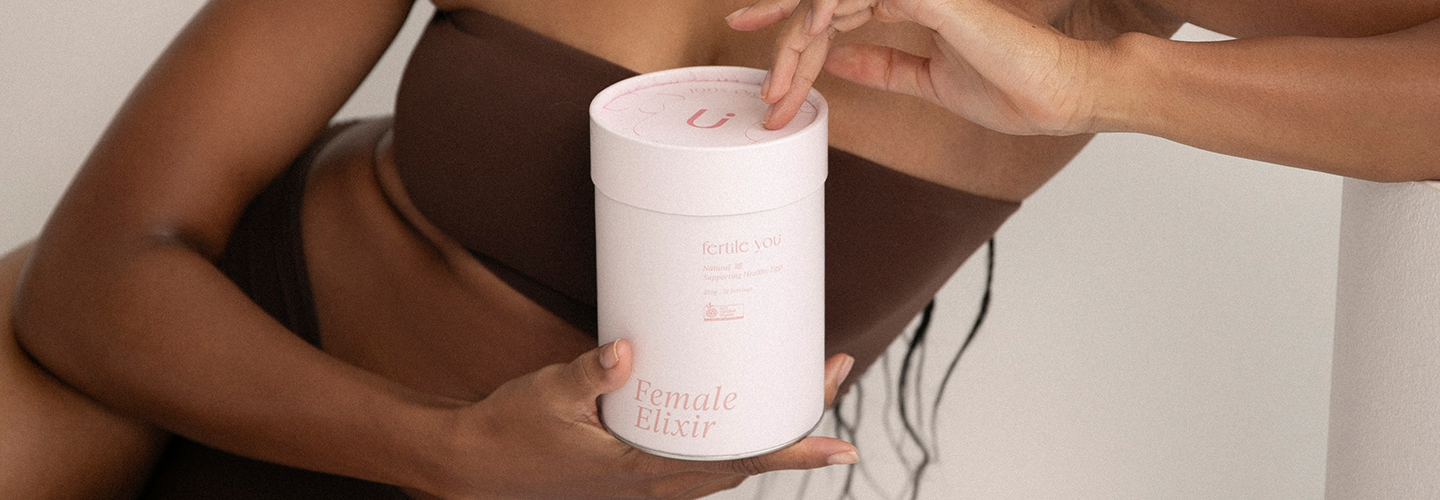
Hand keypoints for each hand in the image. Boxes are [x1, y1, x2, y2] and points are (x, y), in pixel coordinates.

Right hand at [425, 340, 857, 499]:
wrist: (472, 467)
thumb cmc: (508, 432)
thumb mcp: (547, 394)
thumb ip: (588, 372)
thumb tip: (627, 350)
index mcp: (644, 470)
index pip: (738, 463)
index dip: (795, 454)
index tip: (844, 443)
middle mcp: (656, 483)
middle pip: (748, 460)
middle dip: (797, 426)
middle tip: (831, 373)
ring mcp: (647, 481)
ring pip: (727, 464)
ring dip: (769, 433)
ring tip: (797, 389)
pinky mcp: (634, 470)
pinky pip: (698, 461)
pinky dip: (729, 440)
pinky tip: (734, 410)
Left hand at [727, 0, 1107, 135]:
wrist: (1058, 95)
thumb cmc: (1011, 87)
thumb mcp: (929, 81)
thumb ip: (885, 66)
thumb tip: (842, 63)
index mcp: (910, 5)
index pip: (837, 10)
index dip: (796, 35)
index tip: (770, 72)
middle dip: (780, 23)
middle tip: (748, 50)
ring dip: (800, 37)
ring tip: (781, 80)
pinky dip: (833, 11)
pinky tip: (813, 36)